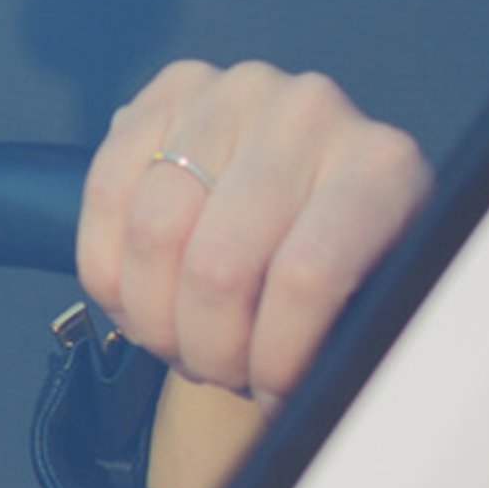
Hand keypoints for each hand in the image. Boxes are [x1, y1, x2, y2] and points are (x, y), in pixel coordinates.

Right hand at [77, 60, 431, 401]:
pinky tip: (141, 301)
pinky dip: (110, 272)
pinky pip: (106, 196)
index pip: (305, 279)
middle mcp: (312, 113)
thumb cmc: (351, 258)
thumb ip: (351, 332)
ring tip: (185, 341)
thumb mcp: (377, 293)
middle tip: (222, 372)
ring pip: (152, 234)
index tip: (272, 392)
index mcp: (382, 166)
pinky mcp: (171, 89)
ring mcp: (237, 92)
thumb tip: (311, 398)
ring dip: (154, 317)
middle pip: (217, 264)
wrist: (318, 182)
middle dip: (207, 347)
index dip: (274, 357)